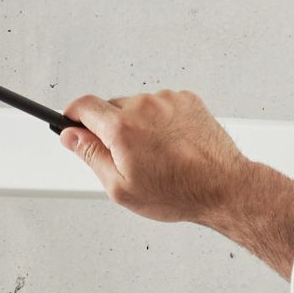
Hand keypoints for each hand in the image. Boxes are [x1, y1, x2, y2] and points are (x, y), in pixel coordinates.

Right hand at [60, 90, 251, 225]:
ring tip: (155, 154)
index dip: (72, 115)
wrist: (223, 187)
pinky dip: (159, 120)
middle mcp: (145, 106)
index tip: (71, 123)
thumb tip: (71, 136)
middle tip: (124, 156)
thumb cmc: (177, 192)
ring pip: (137, 106)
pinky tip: (170, 145)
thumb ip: (90, 156)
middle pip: (110, 107)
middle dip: (110, 128)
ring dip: (137, 124)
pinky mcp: (187, 100)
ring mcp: (168, 101)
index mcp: (123, 127)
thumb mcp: (121, 188)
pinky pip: (160, 105)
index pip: (84, 105)